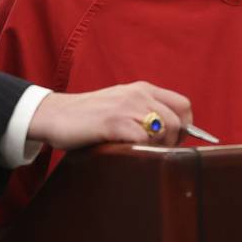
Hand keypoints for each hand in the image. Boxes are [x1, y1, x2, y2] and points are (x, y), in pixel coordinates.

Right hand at [27, 82, 192, 149]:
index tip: (176, 141)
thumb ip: (144, 112)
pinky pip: (142, 139)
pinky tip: (126, 151)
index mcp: (143, 89)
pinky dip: (140, 150)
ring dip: (157, 146)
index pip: (183, 104)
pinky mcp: (113, 122)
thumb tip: (174, 133)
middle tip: (158, 152)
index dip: (186, 126)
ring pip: (163, 129)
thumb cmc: (89, 116)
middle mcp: (138, 94)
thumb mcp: (121, 105)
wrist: (55, 114)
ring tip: (141, 151)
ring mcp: (126, 107)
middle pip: (177, 121)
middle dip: (173, 142)